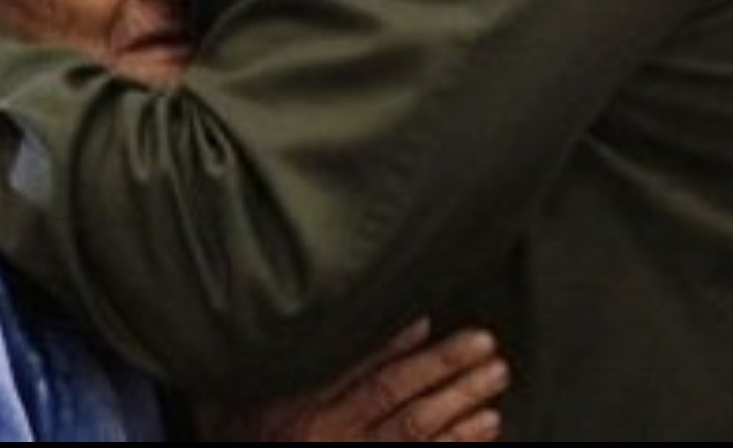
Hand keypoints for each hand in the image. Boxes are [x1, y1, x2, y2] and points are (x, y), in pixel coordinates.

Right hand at [198, 318, 507, 441]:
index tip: (426, 318)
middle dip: (442, 366)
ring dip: (461, 399)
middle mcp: (327, 430)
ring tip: (496, 374)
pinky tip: (487, 424)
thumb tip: (304, 299)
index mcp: (296, 399)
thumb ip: (269, 352)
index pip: (350, 365)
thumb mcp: (236, 390)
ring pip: (415, 426)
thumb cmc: (240, 432)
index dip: (390, 341)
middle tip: (484, 343)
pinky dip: (458, 442)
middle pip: (392, 393)